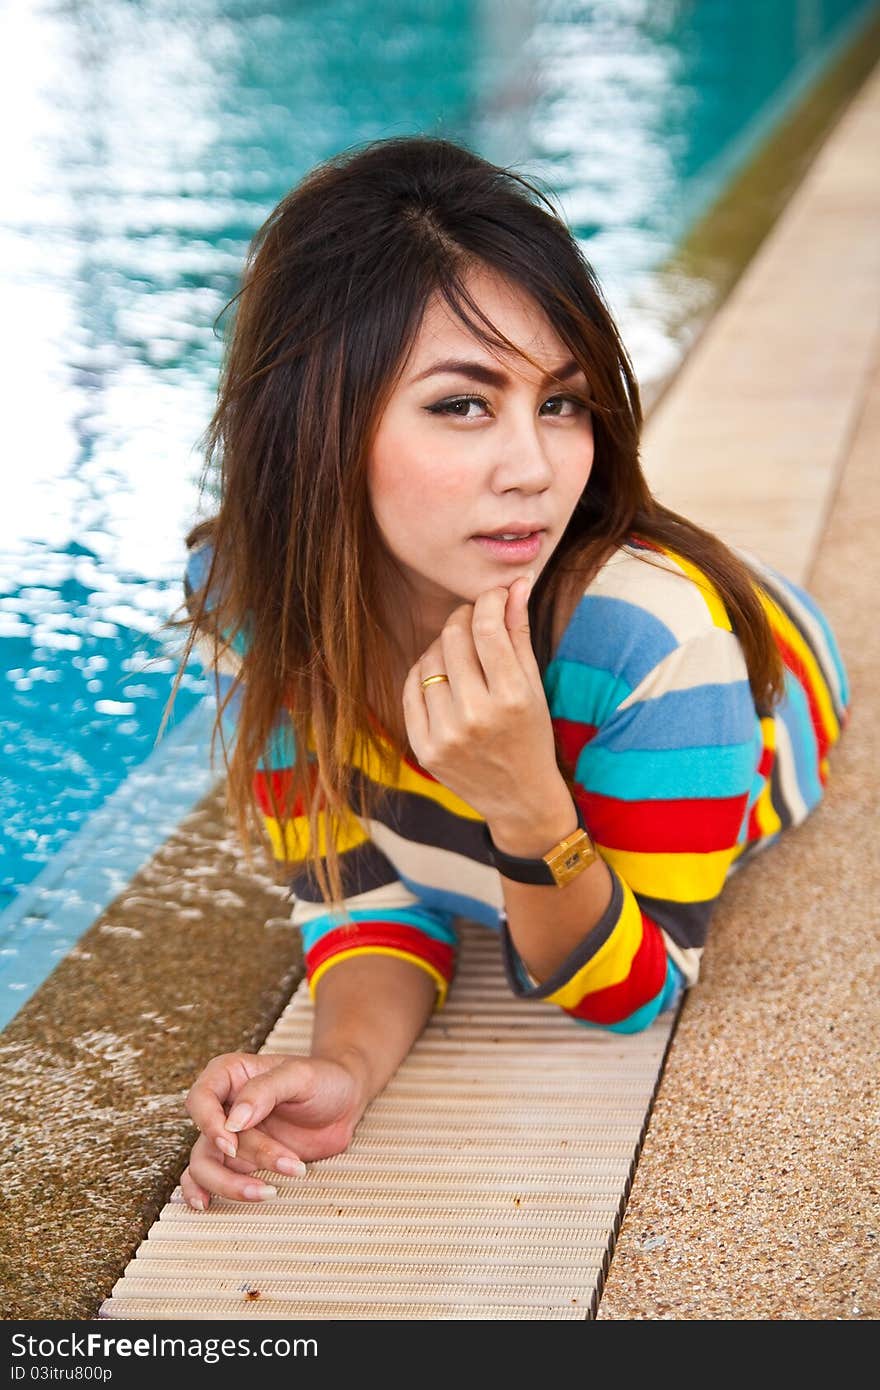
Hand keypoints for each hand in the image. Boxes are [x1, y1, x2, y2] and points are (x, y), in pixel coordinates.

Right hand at [180, 1051, 366, 1209]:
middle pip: (206, 1139)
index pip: (200, 1099)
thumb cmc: (322, 1079)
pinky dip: (206, 1191)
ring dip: (232, 1184)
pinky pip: (211, 1178)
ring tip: (271, 1191)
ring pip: (206, 1165)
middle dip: (239, 1159)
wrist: (344, 1102)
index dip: (209, 1124)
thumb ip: (265, 1091)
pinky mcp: (242, 1160)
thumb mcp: (300, 1075)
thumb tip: (233, 1122)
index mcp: (230, 1074)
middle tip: (281, 1164)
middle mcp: (223, 1105)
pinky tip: (209, 1205)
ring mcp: (231, 1135)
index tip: (232, 1143)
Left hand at [402, 574, 562, 821]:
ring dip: (443, 645)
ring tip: (460, 652)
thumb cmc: (531, 734)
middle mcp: (477, 717)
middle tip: (473, 620)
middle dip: (463, 619)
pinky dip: (423, 672)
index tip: (492, 597)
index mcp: (512, 699)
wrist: (519, 797)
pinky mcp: (424, 748)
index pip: (487, 629)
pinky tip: (440, 674)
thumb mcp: (533, 685)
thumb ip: (519, 632)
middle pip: (454, 639)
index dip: (487, 601)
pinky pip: (411, 688)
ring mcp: (446, 735)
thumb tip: (515, 582)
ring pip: (429, 660)